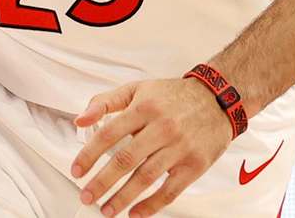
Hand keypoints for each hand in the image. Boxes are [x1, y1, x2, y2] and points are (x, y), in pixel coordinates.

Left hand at [70, 77, 230, 216]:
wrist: (217, 99)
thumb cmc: (172, 96)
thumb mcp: (137, 89)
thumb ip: (105, 102)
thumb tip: (80, 119)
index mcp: (144, 107)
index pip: (109, 133)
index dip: (90, 154)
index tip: (77, 171)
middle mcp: (161, 127)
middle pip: (125, 159)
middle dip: (102, 182)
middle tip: (86, 196)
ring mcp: (179, 147)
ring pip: (146, 178)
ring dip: (123, 198)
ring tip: (106, 209)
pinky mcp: (195, 165)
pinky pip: (170, 191)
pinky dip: (151, 205)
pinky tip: (135, 213)